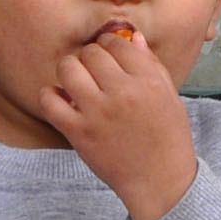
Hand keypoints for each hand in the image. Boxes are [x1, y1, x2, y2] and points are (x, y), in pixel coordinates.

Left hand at [36, 24, 198, 219]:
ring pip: (68, 69)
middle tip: (94, 72)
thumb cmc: (168, 139)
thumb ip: (152, 65)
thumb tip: (134, 37)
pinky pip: (50, 101)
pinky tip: (61, 100)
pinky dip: (50, 96)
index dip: (111, 45)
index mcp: (148, 82)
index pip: (118, 43)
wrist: (160, 181)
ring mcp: (98, 113)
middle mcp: (122, 93)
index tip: (109, 55)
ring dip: (70, 70)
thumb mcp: (170, 97)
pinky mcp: (79, 133)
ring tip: (77, 82)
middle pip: (91, 53)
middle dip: (91, 58)